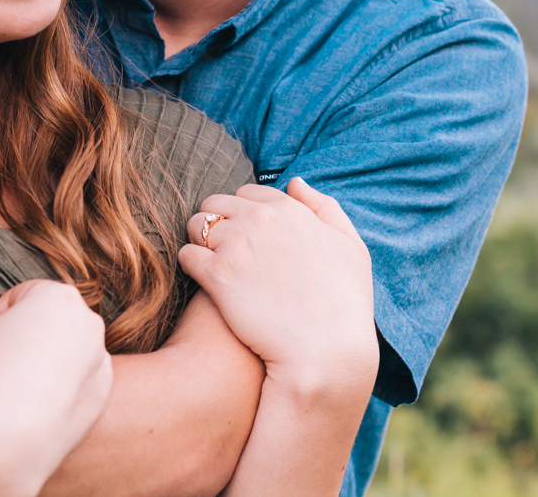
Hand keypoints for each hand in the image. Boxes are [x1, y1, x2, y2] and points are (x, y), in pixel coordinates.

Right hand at [0, 281, 112, 491]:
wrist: (7, 438)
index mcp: (60, 297)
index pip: (22, 296)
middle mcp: (89, 322)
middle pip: (46, 323)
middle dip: (21, 338)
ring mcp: (100, 358)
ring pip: (63, 352)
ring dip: (40, 361)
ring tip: (13, 386)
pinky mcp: (102, 391)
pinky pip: (77, 382)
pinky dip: (58, 388)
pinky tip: (34, 404)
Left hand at [179, 179, 377, 395]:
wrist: (324, 353)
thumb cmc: (343, 305)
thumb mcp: (351, 248)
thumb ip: (325, 208)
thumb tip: (296, 183)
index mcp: (291, 210)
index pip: (249, 192)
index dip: (244, 213)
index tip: (247, 236)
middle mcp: (261, 220)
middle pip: (215, 203)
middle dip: (216, 222)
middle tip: (224, 251)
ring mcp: (236, 245)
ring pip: (195, 225)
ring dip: (199, 242)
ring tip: (213, 266)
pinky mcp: (217, 276)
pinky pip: (186, 255)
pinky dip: (190, 266)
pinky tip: (204, 283)